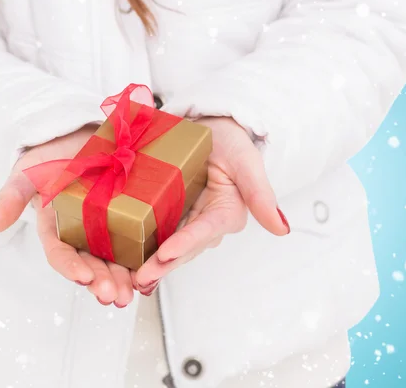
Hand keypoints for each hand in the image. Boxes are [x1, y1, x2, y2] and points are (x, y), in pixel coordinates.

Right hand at [0, 125, 135, 307]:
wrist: (83, 133)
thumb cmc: (54, 152)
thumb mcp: (30, 168)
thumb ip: (13, 193)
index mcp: (57, 225)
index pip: (60, 252)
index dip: (70, 266)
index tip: (83, 277)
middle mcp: (82, 232)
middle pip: (90, 263)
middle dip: (101, 282)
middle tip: (114, 296)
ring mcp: (107, 227)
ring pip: (114, 260)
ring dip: (122, 280)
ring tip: (131, 294)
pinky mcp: (130, 218)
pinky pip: (137, 242)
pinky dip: (142, 261)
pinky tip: (150, 273)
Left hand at [135, 117, 289, 288]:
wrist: (209, 127)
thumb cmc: (230, 141)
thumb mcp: (245, 160)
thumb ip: (260, 193)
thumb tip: (282, 229)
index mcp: (226, 214)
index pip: (204, 231)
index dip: (185, 243)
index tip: (166, 253)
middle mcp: (205, 224)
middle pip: (183, 247)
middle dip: (162, 264)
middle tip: (141, 278)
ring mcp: (184, 221)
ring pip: (166, 247)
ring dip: (150, 264)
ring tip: (129, 278)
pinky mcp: (168, 215)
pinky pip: (153, 234)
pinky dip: (140, 248)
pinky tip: (123, 260)